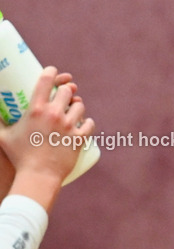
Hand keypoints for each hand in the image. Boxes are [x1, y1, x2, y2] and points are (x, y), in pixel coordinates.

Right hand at [0, 67, 94, 182]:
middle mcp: (54, 114)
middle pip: (67, 91)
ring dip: (77, 107)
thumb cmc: (19, 157)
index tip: (55, 72)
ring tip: (73, 111)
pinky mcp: (80, 137)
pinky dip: (87, 123)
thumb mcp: (3, 137)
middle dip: (66, 92)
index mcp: (35, 110)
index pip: (46, 80)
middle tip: (64, 97)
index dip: (52, 72)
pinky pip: (90, 123)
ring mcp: (69, 125)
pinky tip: (84, 123)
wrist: (38, 176)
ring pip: (80, 106)